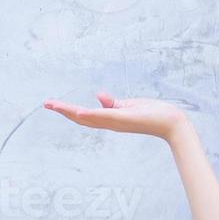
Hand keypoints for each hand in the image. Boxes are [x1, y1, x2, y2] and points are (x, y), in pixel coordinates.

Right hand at [43, 92, 187, 140]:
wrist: (171, 122)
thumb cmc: (154, 114)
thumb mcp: (130, 105)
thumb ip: (113, 103)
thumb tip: (98, 96)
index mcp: (110, 119)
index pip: (85, 116)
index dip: (68, 110)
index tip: (52, 104)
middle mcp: (110, 123)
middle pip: (82, 118)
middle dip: (63, 111)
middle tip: (46, 104)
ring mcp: (117, 121)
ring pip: (89, 118)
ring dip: (71, 112)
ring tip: (55, 105)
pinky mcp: (125, 118)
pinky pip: (105, 117)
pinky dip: (92, 115)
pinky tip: (80, 112)